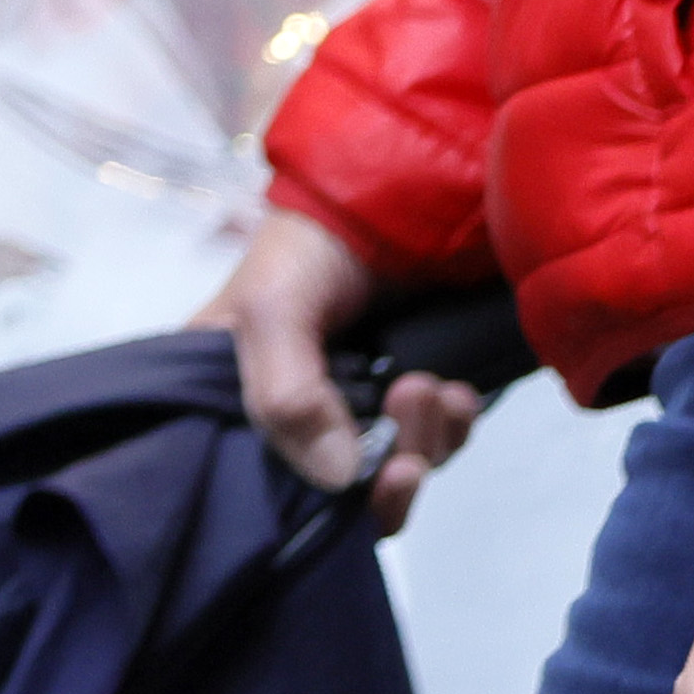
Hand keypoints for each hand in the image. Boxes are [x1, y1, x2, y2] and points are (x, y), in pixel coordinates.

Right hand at [198, 207, 488, 519]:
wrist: (401, 191)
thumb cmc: (308, 247)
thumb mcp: (273, 310)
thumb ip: (286, 397)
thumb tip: (339, 480)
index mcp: (236, 401)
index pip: (255, 485)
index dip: (299, 502)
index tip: (342, 484)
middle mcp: (296, 417)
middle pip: (337, 494)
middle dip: (379, 476)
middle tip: (402, 437)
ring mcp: (360, 410)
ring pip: (392, 472)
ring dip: (421, 442)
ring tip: (428, 388)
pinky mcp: (413, 398)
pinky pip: (440, 444)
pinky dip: (452, 427)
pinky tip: (456, 394)